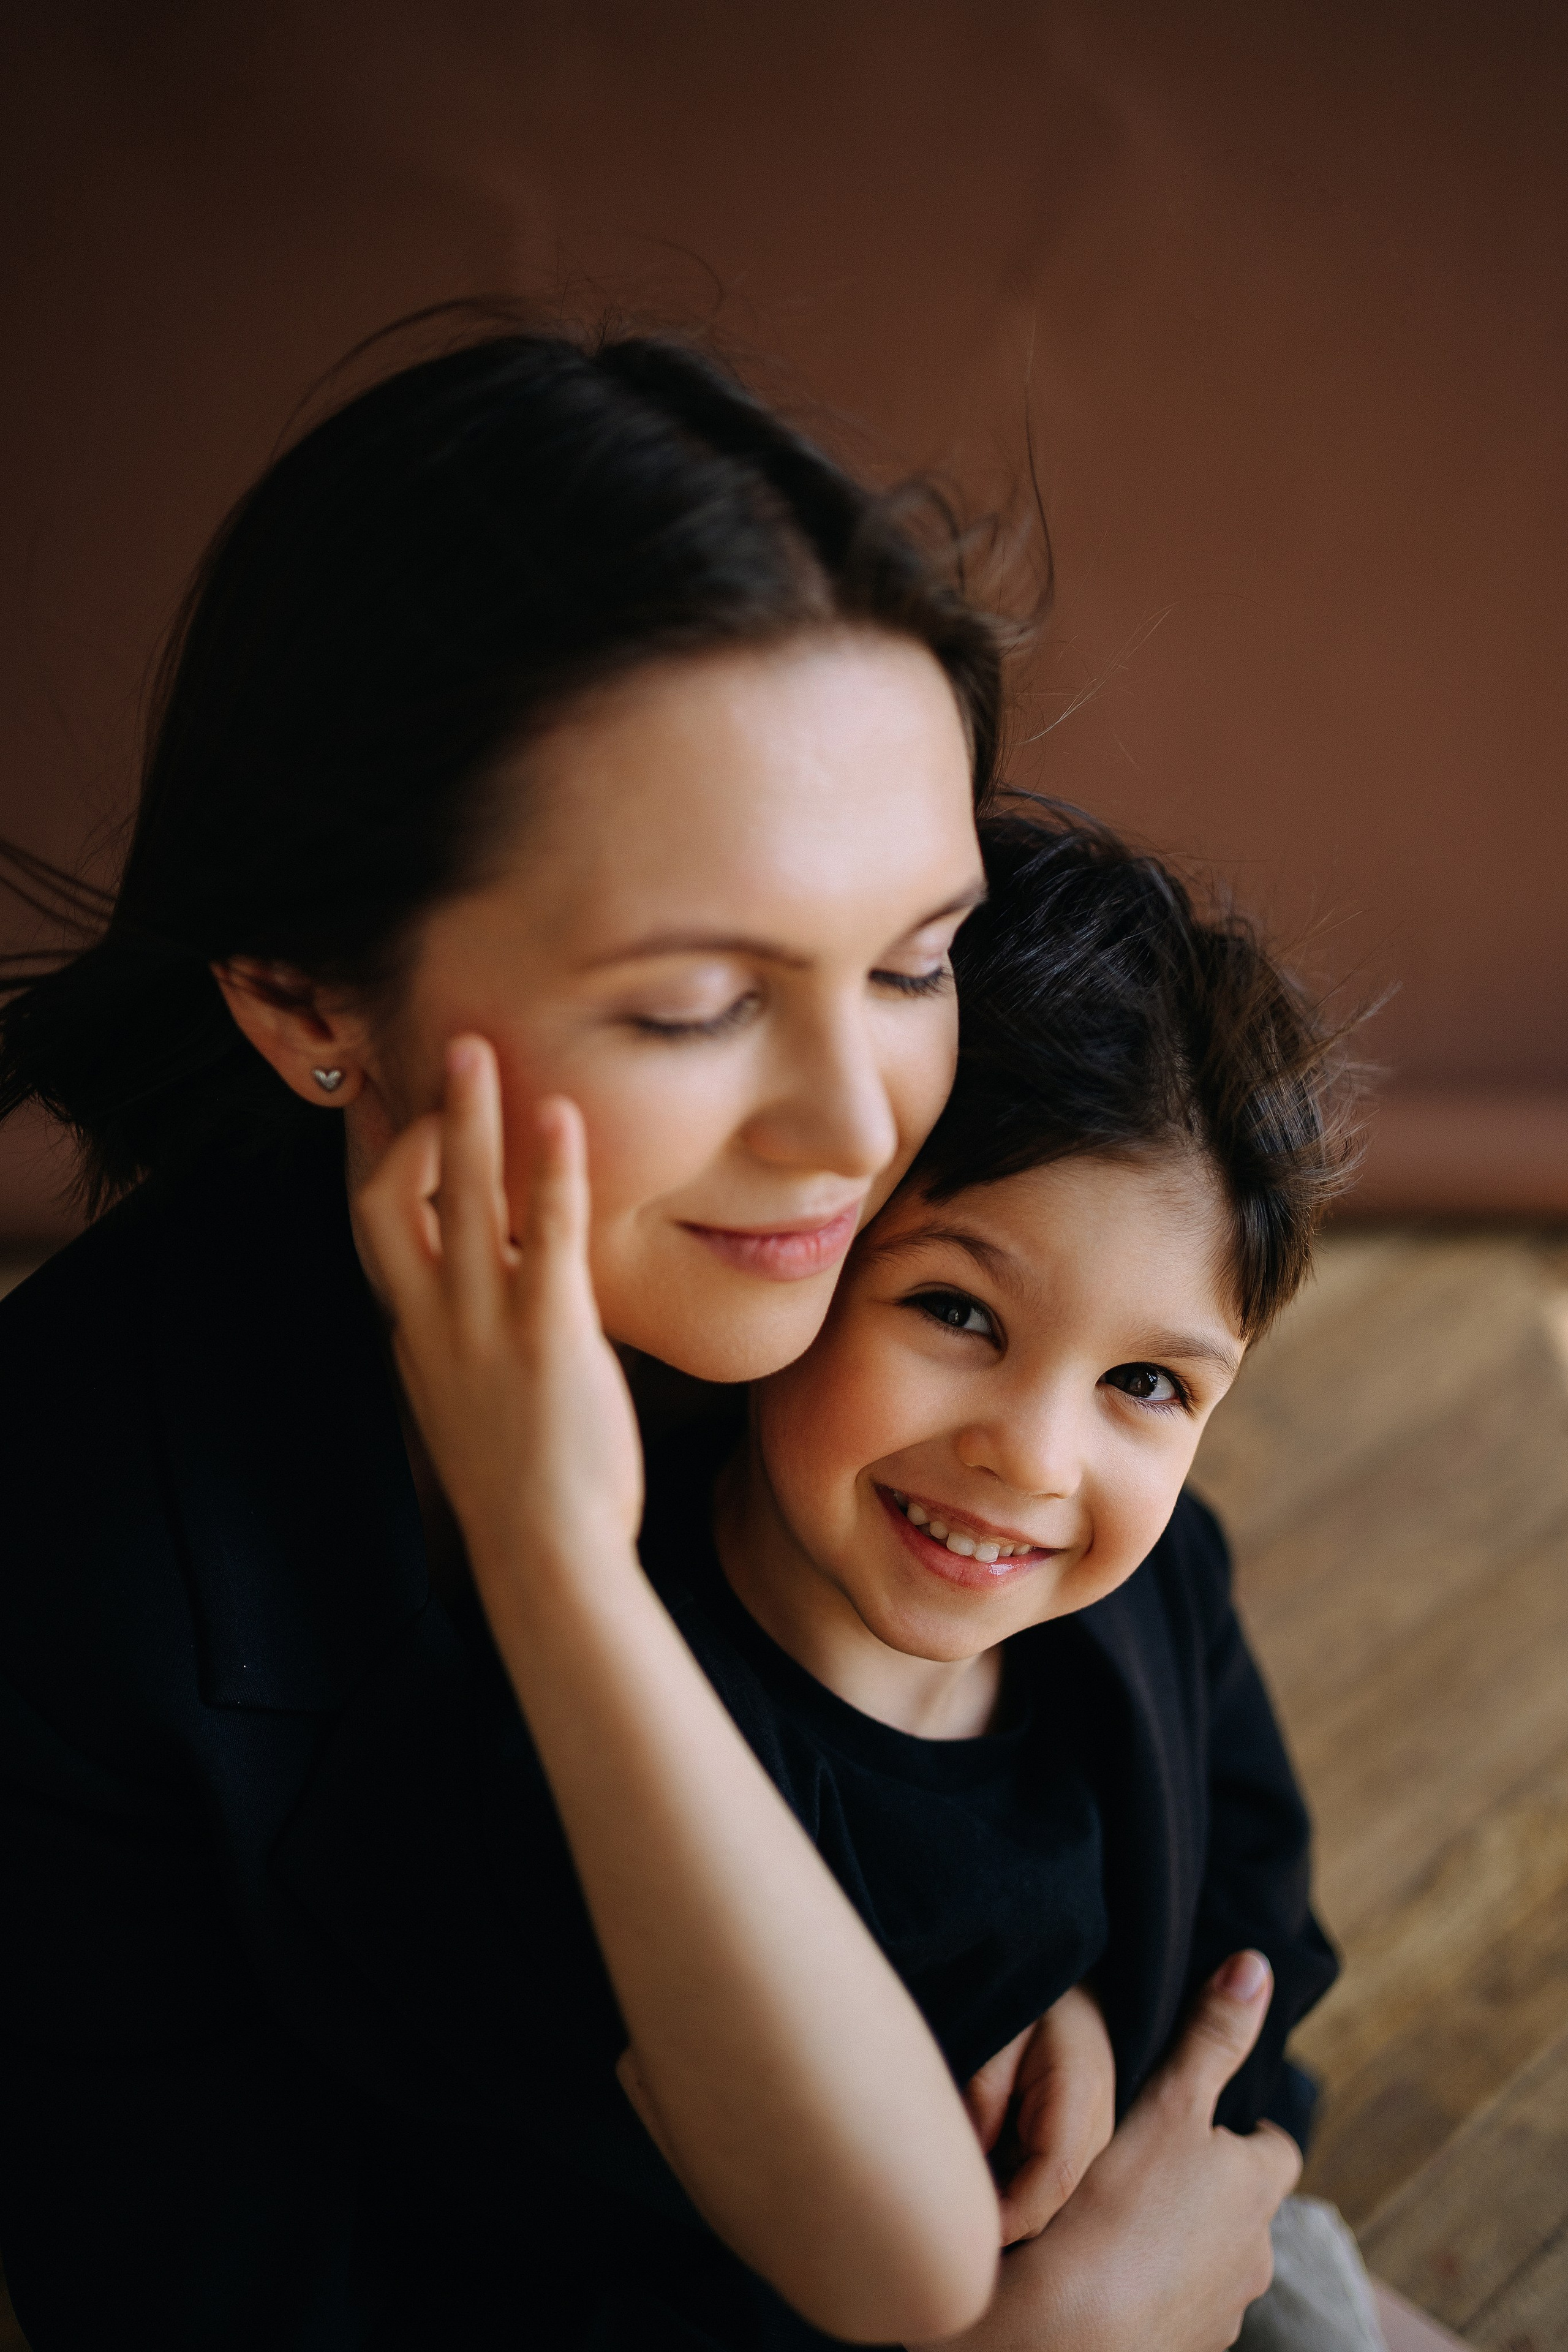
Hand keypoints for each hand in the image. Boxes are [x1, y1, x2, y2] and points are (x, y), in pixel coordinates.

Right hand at [355, 1035, 642, 1607]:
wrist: (545, 1559)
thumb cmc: (526, 1487)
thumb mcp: (477, 1400)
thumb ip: (476, 1339)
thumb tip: (498, 1292)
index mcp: (416, 1334)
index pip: (375, 1226)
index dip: (371, 1154)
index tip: (374, 1094)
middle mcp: (434, 1322)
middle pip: (391, 1199)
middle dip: (411, 1119)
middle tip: (442, 1050)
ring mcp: (484, 1327)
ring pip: (458, 1200)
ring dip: (469, 1119)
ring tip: (481, 1051)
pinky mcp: (547, 1337)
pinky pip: (542, 1238)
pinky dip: (550, 1173)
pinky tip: (565, 1121)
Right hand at [915, 1953, 1300, 2351]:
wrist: (1070, 2339)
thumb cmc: (1123, 2212)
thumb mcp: (1170, 2104)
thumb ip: (1212, 2038)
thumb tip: (1256, 1964)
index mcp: (1255, 2191)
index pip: (1275, 2147)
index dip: (1245, 2130)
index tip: (1206, 2119)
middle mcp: (1253, 2259)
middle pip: (1242, 2209)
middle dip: (1207, 2188)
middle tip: (1148, 2163)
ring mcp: (1219, 2314)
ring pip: (1207, 2261)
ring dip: (1177, 2241)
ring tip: (1116, 2217)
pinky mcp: (1180, 2350)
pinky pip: (1172, 2310)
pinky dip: (1148, 2289)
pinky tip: (1099, 2271)